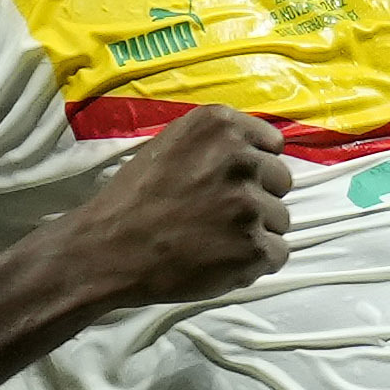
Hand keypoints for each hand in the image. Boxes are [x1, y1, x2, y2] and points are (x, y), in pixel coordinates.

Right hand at [49, 105, 290, 315]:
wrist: (108, 248)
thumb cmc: (134, 198)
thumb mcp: (171, 144)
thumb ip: (217, 142)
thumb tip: (258, 151)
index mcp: (221, 127)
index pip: (272, 145)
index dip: (254, 167)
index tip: (231, 183)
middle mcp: (241, 160)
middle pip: (281, 180)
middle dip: (258, 197)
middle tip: (220, 214)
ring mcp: (250, 205)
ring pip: (280, 220)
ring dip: (255, 231)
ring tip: (214, 239)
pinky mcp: (253, 247)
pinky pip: (277, 253)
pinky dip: (254, 262)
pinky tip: (221, 260)